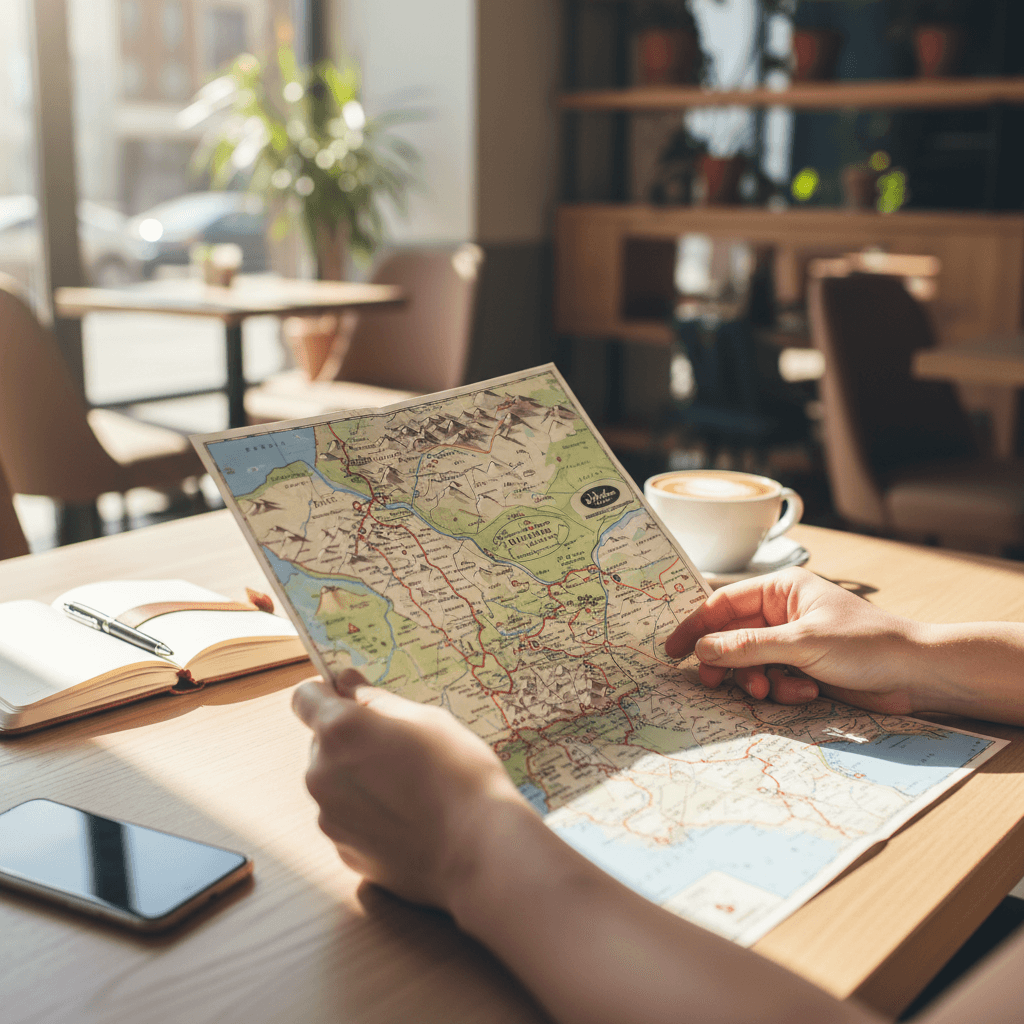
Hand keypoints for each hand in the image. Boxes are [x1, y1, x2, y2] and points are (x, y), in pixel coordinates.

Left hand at [291, 670, 526, 909]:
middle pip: (323, 743)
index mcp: (340, 730)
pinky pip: (348, 817)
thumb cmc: (460, 775)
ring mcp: (328, 816)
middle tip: (400, 750)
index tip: (352, 700)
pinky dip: (369, 813)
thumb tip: (346, 683)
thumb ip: (377, 700)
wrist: (479, 850)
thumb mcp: (427, 719)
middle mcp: (321, 772)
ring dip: (359, 778)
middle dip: (351, 741)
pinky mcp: (342, 850)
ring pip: (335, 781)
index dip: (327, 694)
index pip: (305, 698)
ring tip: (409, 790)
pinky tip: (407, 819)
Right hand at [664, 567, 926, 714]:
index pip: (723, 602)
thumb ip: (747, 646)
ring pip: (750, 663)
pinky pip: (772, 680)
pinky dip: (783, 690)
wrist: (916, 675)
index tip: (673, 651)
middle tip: (716, 683)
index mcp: (781, 589)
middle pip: (731, 636)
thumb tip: (701, 649)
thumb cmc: (868, 644)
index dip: (695, 625)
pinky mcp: (803, 669)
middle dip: (728, 662)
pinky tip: (806, 693)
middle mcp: (783, 612)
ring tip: (776, 692)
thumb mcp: (801, 643)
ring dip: (759, 681)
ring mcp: (792, 642)